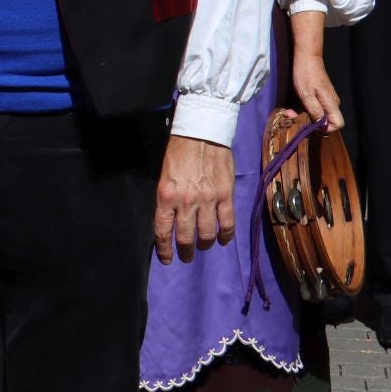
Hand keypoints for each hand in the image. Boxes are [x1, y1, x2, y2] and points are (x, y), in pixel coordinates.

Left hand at [153, 135, 234, 264]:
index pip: (163, 231)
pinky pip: (227, 223)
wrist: (201, 132)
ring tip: (203, 247)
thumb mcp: (164, 176)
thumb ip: (168, 199)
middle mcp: (186, 201)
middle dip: (185, 251)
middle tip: (185, 256)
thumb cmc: (179, 152)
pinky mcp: (225, 195)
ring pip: (206, 234)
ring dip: (204, 245)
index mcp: (166, 196)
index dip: (164, 249)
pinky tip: (223, 240)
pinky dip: (225, 236)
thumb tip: (171, 220)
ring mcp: (207, 199)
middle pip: (186, 238)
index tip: (166, 259)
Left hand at [290, 52, 344, 130]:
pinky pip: (316, 106)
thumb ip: (315, 111)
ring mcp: (327, 98)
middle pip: (327, 121)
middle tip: (292, 115)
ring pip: (320, 114)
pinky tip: (294, 103)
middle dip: (310, 122)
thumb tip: (322, 125)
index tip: (309, 125)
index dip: (325, 129)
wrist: (307, 56)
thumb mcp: (306, 95)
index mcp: (332, 104)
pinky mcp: (321, 94)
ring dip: (305, 114)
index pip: (338, 124)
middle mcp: (333, 102)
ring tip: (290, 110)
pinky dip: (306, 107)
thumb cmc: (305, 74)